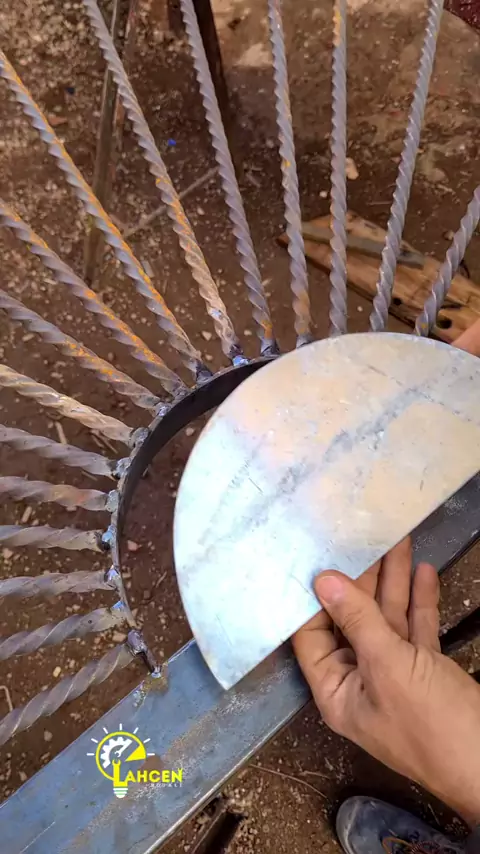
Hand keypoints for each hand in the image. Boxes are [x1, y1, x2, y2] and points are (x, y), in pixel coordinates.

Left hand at [292, 540, 479, 825]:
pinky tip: (423, 571)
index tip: (321, 558)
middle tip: (367, 540)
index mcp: (336, 691)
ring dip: (393, 584)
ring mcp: (394, 678)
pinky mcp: (425, 674)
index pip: (311, 636)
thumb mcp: (389, 667)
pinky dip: (419, 602)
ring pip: (387, 622)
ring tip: (397, 542)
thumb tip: (323, 581)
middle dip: (362, 581)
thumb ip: (357, 620)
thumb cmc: (433, 724)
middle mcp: (359, 683)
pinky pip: (415, 632)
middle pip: (352, 622)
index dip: (315, 599)